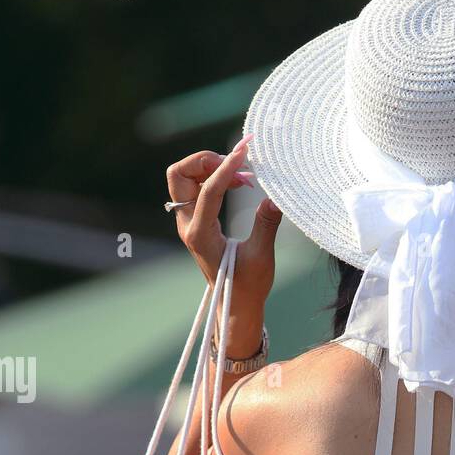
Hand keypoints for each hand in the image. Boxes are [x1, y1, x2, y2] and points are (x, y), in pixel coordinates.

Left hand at [166, 137, 282, 338]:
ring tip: (243, 175)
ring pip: (185, 177)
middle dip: (206, 161)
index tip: (245, 150)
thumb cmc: (248, 286)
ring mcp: (188, 221)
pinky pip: (196, 186)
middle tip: (236, 164)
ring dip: (211, 167)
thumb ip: (266, 225)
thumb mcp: (261, 257)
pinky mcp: (195, 220)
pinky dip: (215, 176)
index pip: (208, 190)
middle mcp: (187, 224)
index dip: (227, 167)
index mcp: (199, 235)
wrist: (234, 303)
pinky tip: (239, 183)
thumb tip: (274, 199)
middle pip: (180, 174)